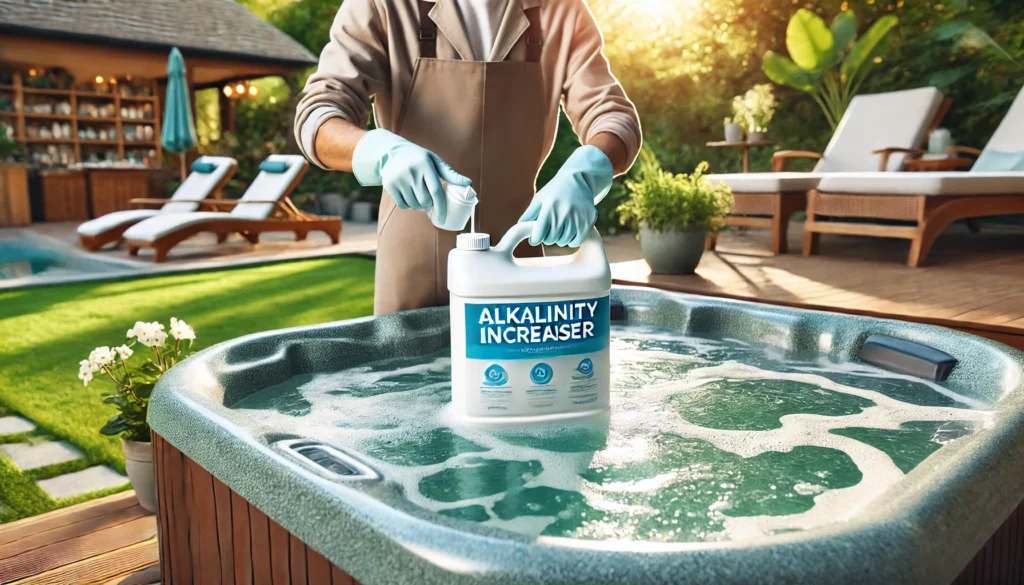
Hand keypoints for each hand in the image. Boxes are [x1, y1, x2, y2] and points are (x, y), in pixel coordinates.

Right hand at [352, 129, 470, 223]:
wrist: (391, 152)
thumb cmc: (419, 159)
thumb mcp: (434, 161)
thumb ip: (450, 173)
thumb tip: (468, 183)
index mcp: (425, 165)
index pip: (436, 192)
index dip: (441, 207)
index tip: (443, 218)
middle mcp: (411, 171)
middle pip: (425, 201)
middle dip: (429, 205)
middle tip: (429, 200)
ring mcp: (399, 179)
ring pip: (414, 205)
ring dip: (419, 206)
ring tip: (419, 196)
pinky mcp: (389, 185)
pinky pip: (403, 205)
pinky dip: (408, 205)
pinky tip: (409, 196)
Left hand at [519, 145, 613, 246]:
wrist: (579, 179)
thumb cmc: (555, 190)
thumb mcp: (540, 198)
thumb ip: (528, 215)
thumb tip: (519, 230)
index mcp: (549, 208)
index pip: (539, 235)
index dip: (535, 238)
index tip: (536, 236)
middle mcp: (564, 214)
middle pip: (551, 240)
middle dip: (548, 237)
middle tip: (550, 228)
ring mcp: (578, 218)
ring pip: (563, 242)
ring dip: (560, 238)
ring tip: (561, 226)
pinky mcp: (589, 221)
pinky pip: (577, 241)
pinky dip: (572, 240)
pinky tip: (571, 230)